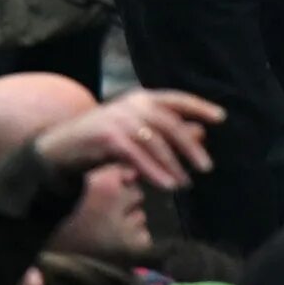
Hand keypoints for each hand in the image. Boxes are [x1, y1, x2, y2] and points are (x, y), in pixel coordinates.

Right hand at [34, 90, 223, 190]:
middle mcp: (131, 104)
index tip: (220, 118)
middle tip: (206, 167)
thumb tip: (201, 132)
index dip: (198, 106)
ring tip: (185, 184)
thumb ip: (167, 132)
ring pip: (154, 141)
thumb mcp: (138, 133)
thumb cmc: (103, 141)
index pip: (175, 98)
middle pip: (168, 122)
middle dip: (189, 146)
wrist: (62, 148)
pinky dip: (155, 171)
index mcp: (140, 98)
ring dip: (173, 164)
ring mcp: (118, 118)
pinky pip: (137, 155)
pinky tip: (167, 186)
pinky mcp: (107, 136)